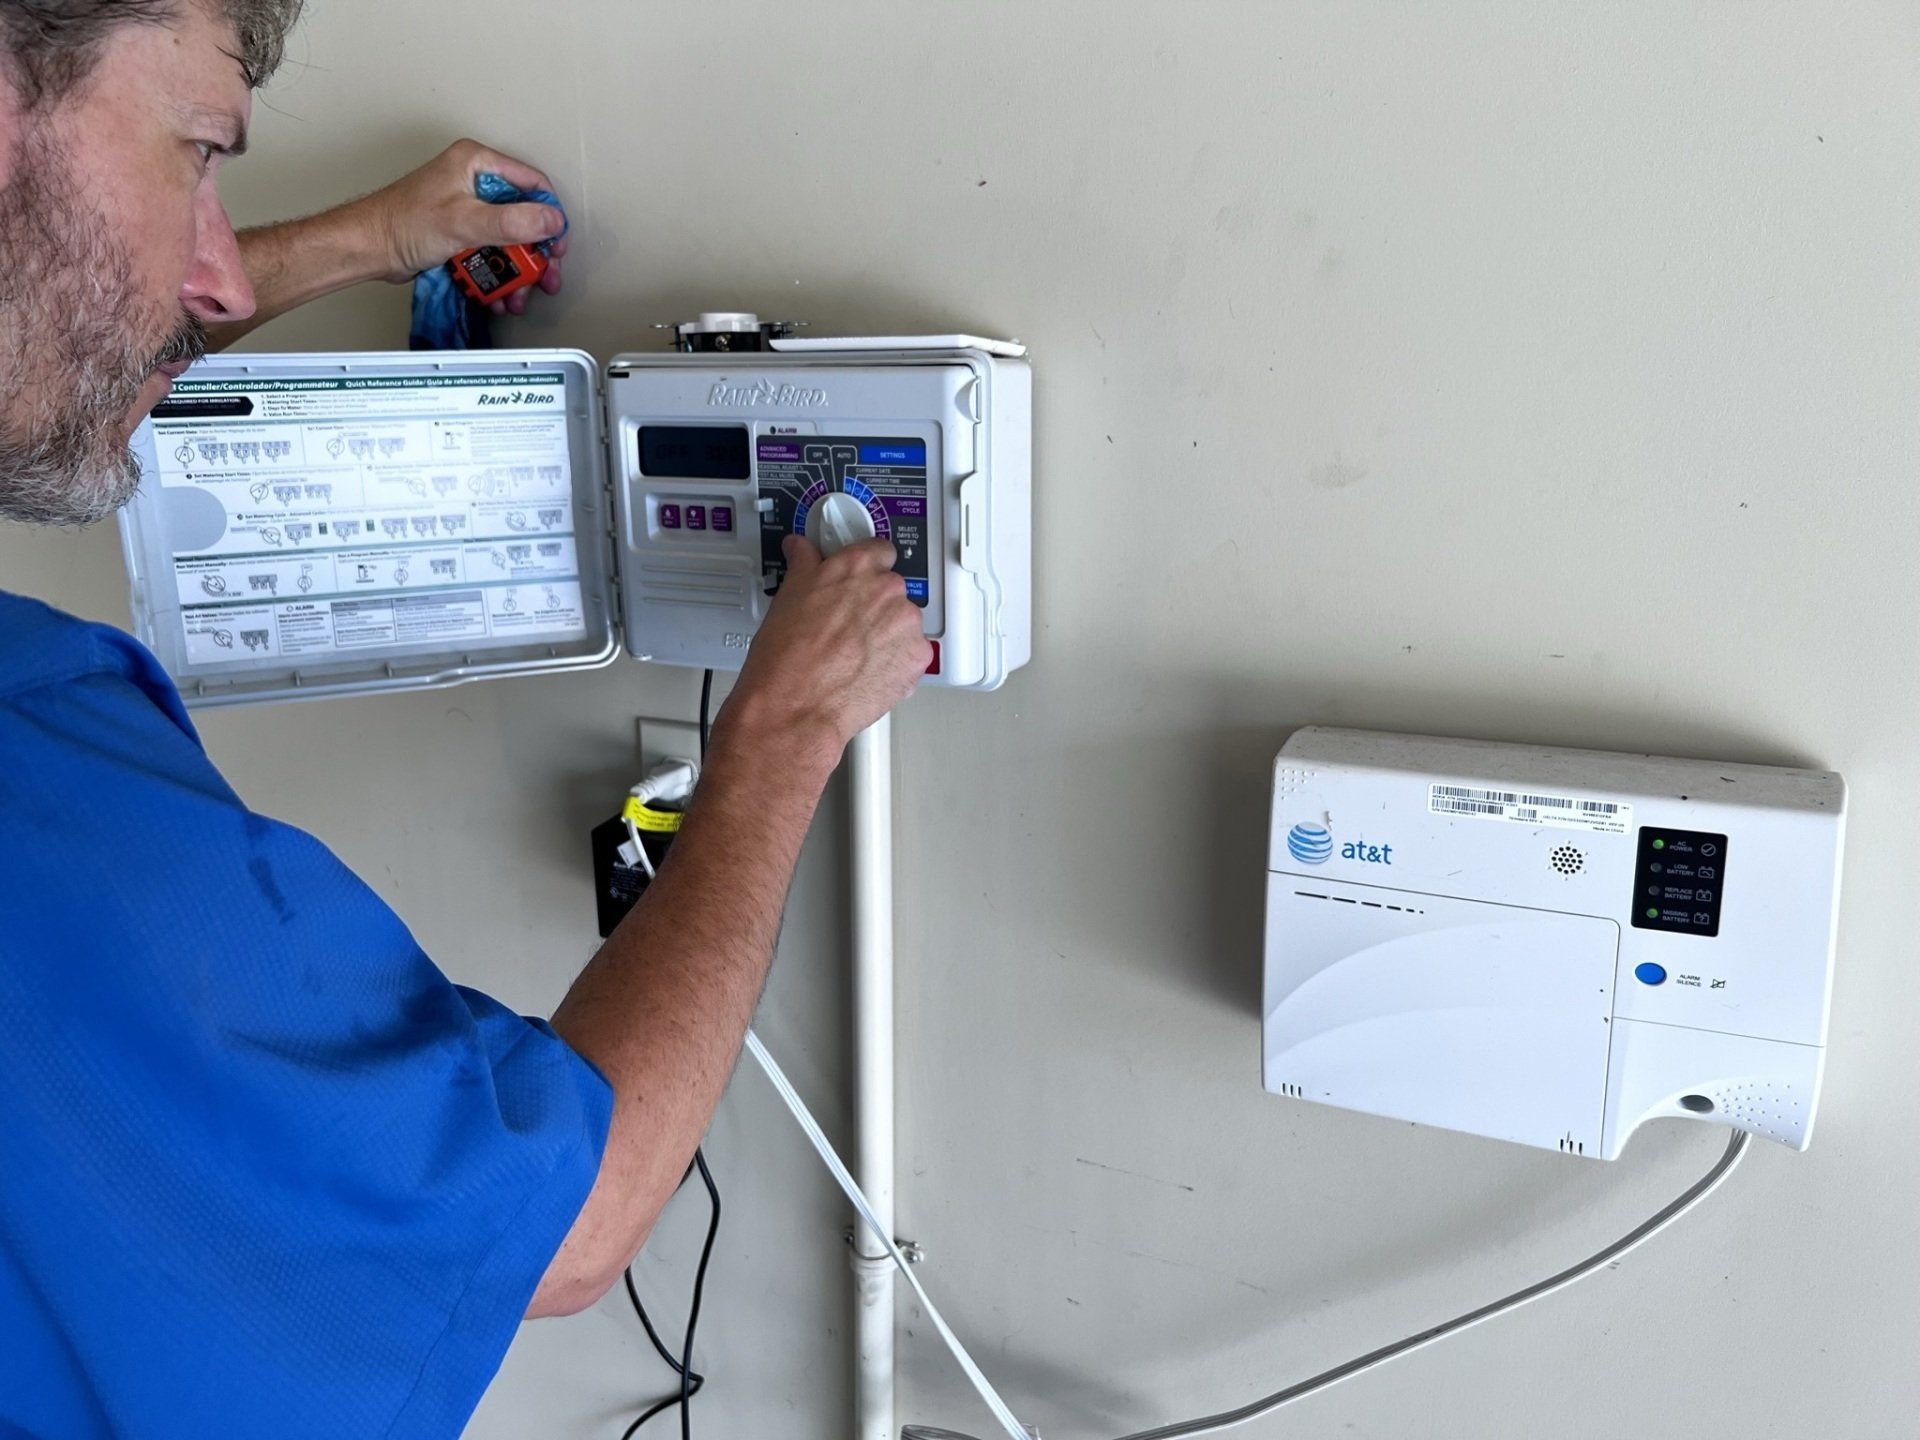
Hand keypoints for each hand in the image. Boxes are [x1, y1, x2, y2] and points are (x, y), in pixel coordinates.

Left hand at [357, 139, 567, 315]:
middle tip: (545, 276)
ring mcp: (469, 206)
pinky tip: (499, 293)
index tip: (555, 245)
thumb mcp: (465, 221)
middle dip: (535, 253)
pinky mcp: (462, 230)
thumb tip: (552, 220)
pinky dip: (499, 273)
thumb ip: (512, 221)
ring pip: (510, 238)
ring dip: (518, 270)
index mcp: (477, 163)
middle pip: (524, 216)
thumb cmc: (404, 224)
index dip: (549, 216)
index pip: (531, 184)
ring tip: (519, 293)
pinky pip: (492, 250)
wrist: (369, 247)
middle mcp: (475, 180)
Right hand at [725, 536, 932, 758]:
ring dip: (888, 636)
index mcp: (857, 566)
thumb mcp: (788, 594)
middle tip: (849, 629)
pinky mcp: (918, 657)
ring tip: (855, 656)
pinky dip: (897, 663)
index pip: (880, 550)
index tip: (863, 579)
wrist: (796, 705)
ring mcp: (906, 624)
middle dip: (874, 608)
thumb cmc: (787, 656)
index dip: (869, 568)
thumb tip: (803, 549)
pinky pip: (913, 655)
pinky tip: (868, 672)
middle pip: (892, 590)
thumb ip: (805, 563)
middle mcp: (888, 589)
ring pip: (904, 624)